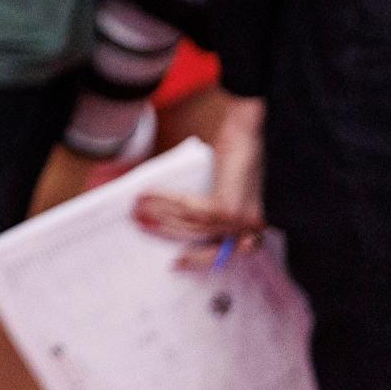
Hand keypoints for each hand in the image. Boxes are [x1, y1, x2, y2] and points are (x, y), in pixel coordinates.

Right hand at [136, 95, 267, 263]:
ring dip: (159, 215)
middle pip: (200, 238)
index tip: (176, 262)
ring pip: (191, 224)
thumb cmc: (242, 148)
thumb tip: (178, 211)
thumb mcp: (230, 181)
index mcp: (253, 223)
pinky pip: (188, 210)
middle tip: (141, 224)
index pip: (222, 249)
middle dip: (166, 232)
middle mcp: (250, 227)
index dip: (198, 258)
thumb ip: (214, 202)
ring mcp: (241, 220)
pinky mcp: (228, 208)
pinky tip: (148, 196)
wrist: (252, 127)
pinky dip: (164, 201)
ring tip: (138, 208)